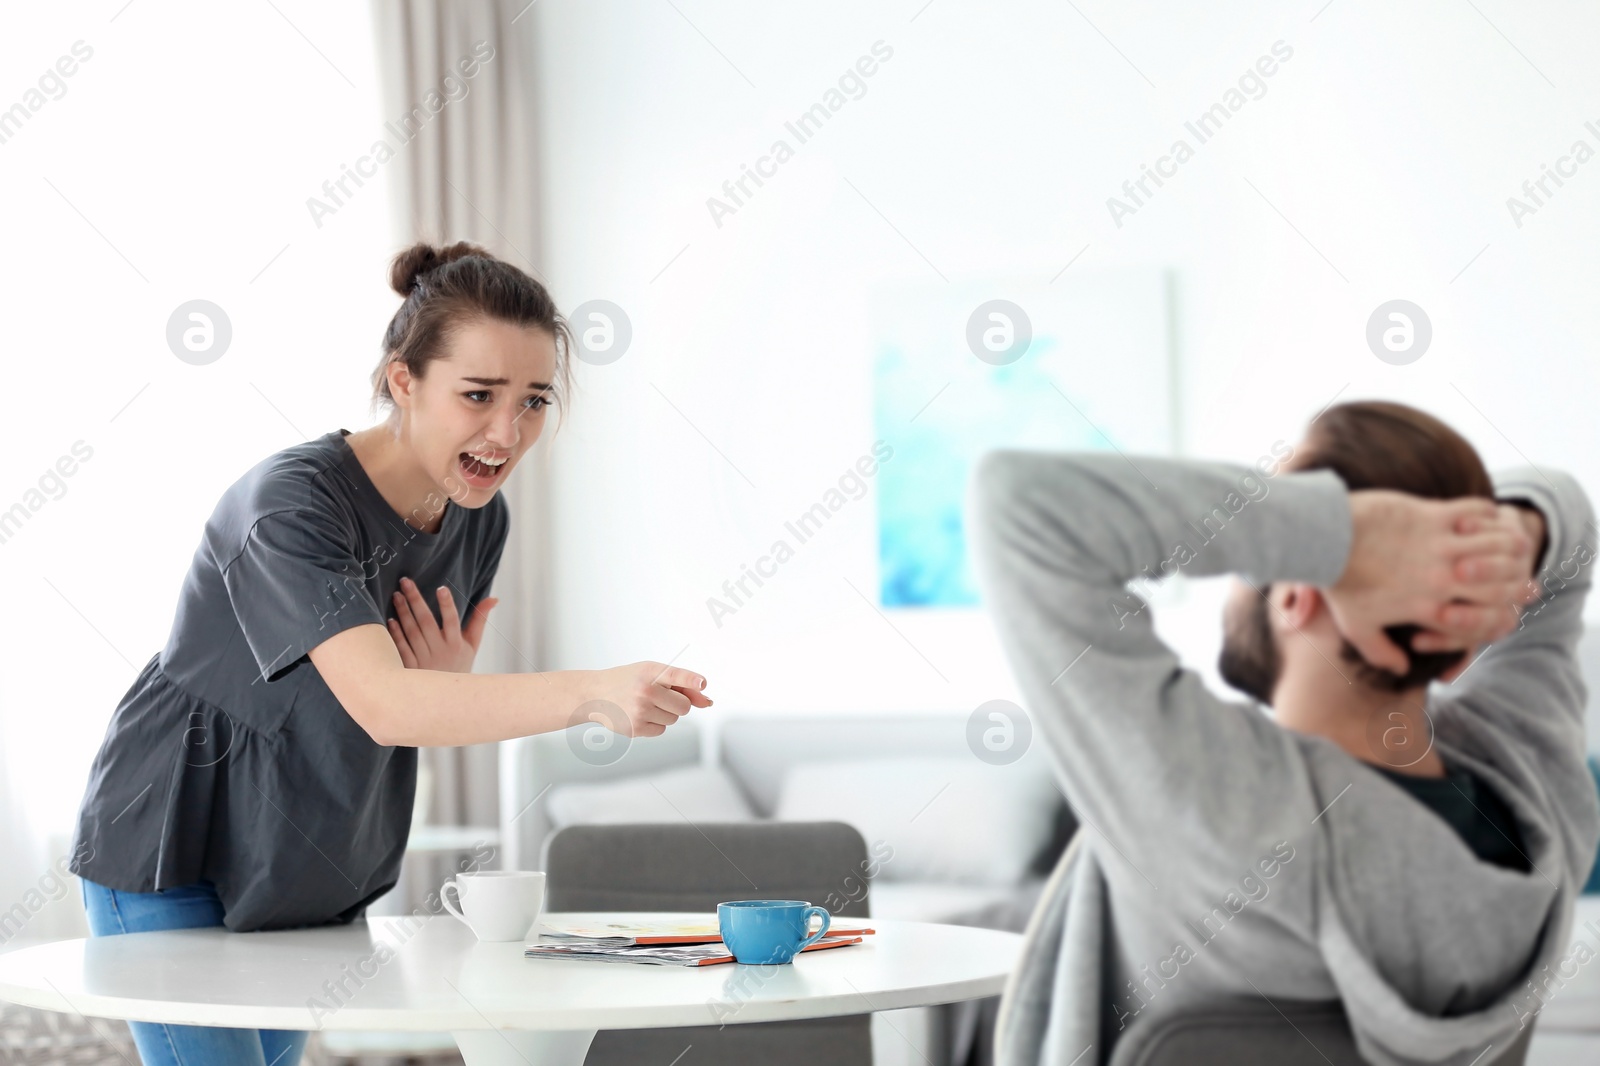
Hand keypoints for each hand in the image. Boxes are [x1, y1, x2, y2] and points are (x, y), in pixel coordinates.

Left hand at [386, 576, 496, 672]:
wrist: (446, 697)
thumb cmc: (459, 664)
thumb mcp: (472, 644)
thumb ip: (480, 619)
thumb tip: (494, 598)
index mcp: (456, 644)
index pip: (452, 620)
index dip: (447, 605)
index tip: (441, 588)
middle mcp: (440, 651)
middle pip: (426, 622)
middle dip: (415, 600)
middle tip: (405, 582)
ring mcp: (424, 660)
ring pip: (411, 632)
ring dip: (403, 612)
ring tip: (397, 595)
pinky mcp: (410, 667)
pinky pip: (401, 647)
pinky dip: (396, 633)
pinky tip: (391, 619)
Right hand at [584, 661, 713, 737]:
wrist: (595, 694)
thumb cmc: (629, 681)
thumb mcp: (651, 673)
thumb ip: (682, 685)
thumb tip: (708, 702)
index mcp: (650, 671)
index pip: (676, 675)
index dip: (691, 681)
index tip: (702, 684)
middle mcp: (645, 691)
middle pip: (684, 706)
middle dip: (679, 703)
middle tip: (661, 696)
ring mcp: (640, 711)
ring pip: (674, 719)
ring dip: (666, 713)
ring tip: (645, 704)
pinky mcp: (635, 728)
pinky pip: (661, 730)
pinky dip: (655, 724)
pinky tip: (639, 714)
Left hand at [1326, 492, 1537, 673]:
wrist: (1324, 537)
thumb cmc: (1338, 582)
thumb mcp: (1356, 627)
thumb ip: (1381, 653)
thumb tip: (1402, 669)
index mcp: (1429, 607)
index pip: (1487, 617)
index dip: (1504, 612)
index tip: (1511, 605)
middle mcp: (1441, 577)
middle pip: (1502, 582)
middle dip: (1516, 579)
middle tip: (1525, 572)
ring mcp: (1438, 544)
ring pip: (1496, 545)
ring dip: (1507, 544)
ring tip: (1512, 541)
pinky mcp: (1431, 514)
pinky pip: (1475, 512)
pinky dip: (1487, 514)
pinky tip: (1486, 516)